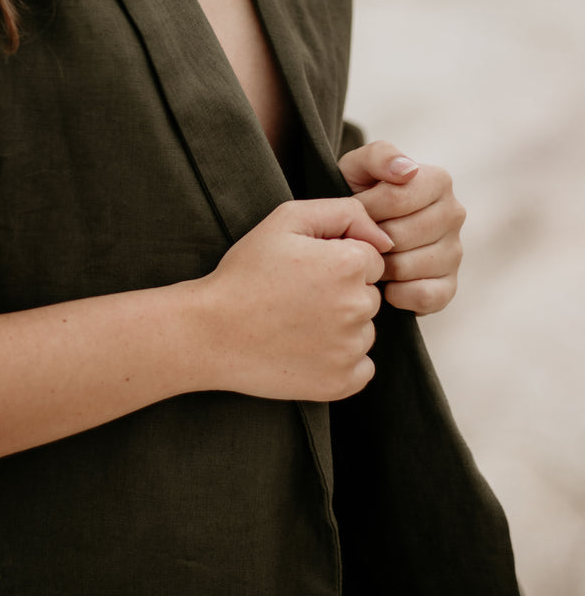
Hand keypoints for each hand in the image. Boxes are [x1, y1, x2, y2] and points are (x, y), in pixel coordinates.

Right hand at [199, 198, 391, 401]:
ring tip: (297, 324)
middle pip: (370, 295)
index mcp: (349, 264)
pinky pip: (362, 367)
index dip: (337, 261)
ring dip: (342, 327)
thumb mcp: (287, 220)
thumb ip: (344, 213)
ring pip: (364, 330)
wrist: (210, 332)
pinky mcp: (341, 383)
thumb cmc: (246, 273)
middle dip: (343, 293)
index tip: (306, 271)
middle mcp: (357, 307)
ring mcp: (350, 349)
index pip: (370, 259)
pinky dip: (341, 361)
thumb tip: (385, 239)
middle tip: (298, 298)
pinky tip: (307, 351)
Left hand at [338, 141, 465, 314]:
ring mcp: (454, 252)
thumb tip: (407, 170)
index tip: (353, 211)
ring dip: (379, 267)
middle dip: (370, 239)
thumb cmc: (359, 196)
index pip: (398, 198)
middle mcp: (454, 214)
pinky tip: (385, 284)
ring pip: (407, 267)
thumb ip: (379, 156)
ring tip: (370, 258)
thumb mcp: (358, 168)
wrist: (358, 232)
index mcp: (438, 181)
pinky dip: (398, 294)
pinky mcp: (449, 286)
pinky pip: (423, 296)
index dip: (366, 209)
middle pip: (399, 236)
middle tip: (358, 238)